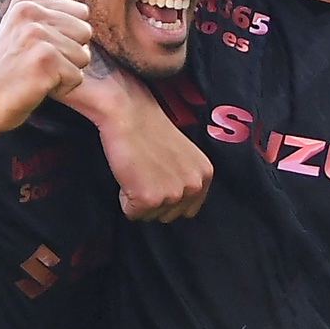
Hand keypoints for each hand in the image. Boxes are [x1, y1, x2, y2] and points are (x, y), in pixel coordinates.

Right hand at [0, 0, 92, 134]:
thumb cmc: (9, 69)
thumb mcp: (22, 28)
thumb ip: (50, 16)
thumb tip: (86, 13)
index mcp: (26, 0)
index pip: (80, 13)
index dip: (67, 37)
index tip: (38, 48)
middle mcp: (30, 11)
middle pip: (85, 32)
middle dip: (70, 53)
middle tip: (39, 63)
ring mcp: (36, 34)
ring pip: (84, 55)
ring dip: (65, 72)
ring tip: (37, 74)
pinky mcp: (45, 60)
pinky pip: (77, 77)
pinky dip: (62, 89)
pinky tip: (38, 86)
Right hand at [62, 64, 211, 221]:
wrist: (127, 112)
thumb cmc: (148, 125)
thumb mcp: (182, 153)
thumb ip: (185, 176)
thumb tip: (177, 198)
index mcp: (205, 174)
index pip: (188, 209)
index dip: (167, 196)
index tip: (156, 177)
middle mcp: (193, 186)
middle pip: (169, 215)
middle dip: (153, 200)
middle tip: (144, 171)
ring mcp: (172, 194)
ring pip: (150, 216)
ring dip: (138, 198)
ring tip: (136, 170)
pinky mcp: (148, 199)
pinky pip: (132, 213)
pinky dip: (124, 198)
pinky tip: (127, 174)